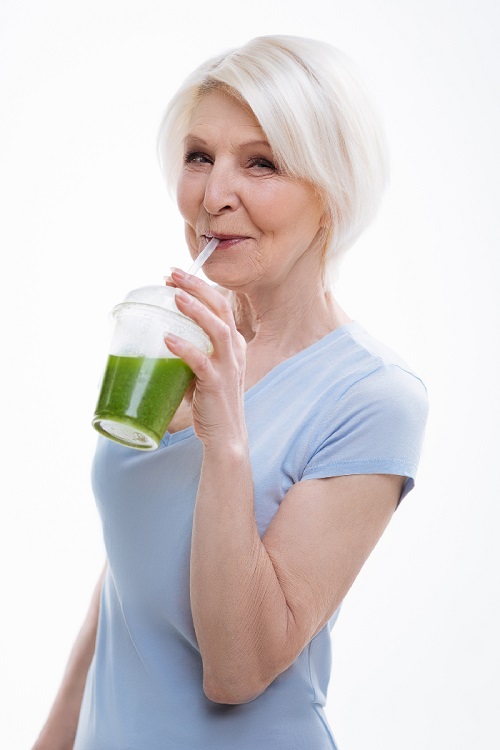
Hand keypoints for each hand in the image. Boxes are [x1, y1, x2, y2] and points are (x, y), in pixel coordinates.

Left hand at [165, 269, 246, 446]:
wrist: (225, 436)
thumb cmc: (210, 402)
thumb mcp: (202, 370)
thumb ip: (188, 353)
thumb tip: (159, 338)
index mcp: (233, 344)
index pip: (220, 306)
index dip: (199, 288)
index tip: (175, 277)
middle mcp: (235, 351)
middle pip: (221, 308)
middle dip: (197, 287)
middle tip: (172, 273)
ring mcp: (228, 367)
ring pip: (217, 329)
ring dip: (195, 310)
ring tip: (175, 296)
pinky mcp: (217, 385)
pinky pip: (201, 362)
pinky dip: (184, 348)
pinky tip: (168, 338)